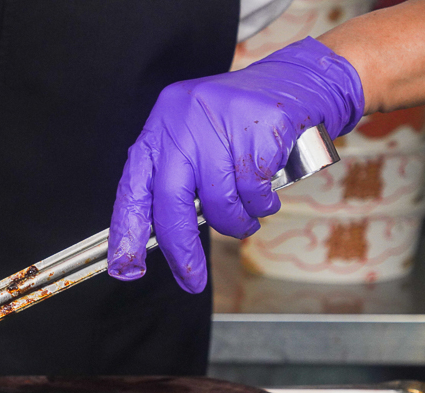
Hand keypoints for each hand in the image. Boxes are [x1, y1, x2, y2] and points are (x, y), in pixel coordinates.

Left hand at [107, 37, 363, 292]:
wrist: (300, 81)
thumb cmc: (240, 125)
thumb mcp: (196, 140)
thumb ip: (177, 180)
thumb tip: (159, 239)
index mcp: (160, 128)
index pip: (134, 186)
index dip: (126, 230)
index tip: (124, 267)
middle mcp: (184, 121)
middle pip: (171, 200)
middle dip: (180, 248)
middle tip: (190, 279)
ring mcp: (222, 120)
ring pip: (219, 201)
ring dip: (235, 223)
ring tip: (247, 217)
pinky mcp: (261, 126)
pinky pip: (254, 191)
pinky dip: (262, 204)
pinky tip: (266, 195)